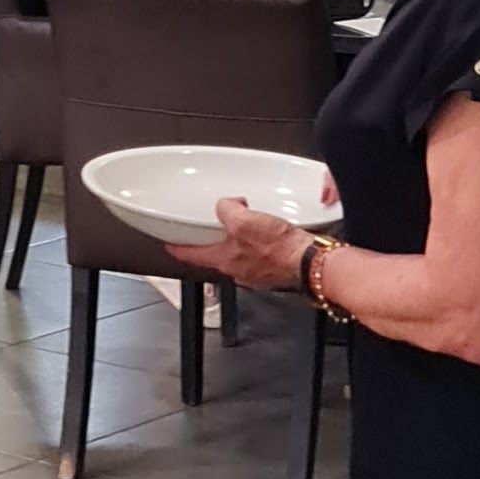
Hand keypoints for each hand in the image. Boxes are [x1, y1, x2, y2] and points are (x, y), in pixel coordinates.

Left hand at [173, 194, 336, 292]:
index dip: (177, 247)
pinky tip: (271, 234)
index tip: (170, 244)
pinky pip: (259, 254)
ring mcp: (254, 272)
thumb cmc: (280, 250)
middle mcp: (236, 270)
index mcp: (223, 259)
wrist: (309, 263)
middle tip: (221, 222)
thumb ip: (228, 210)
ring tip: (251, 223)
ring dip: (240, 238)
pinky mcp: (272, 270)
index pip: (189, 255)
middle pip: (215, 252)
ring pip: (238, 253)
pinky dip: (260, 243)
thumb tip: (226, 205)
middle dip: (216, 236)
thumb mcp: (244, 220)